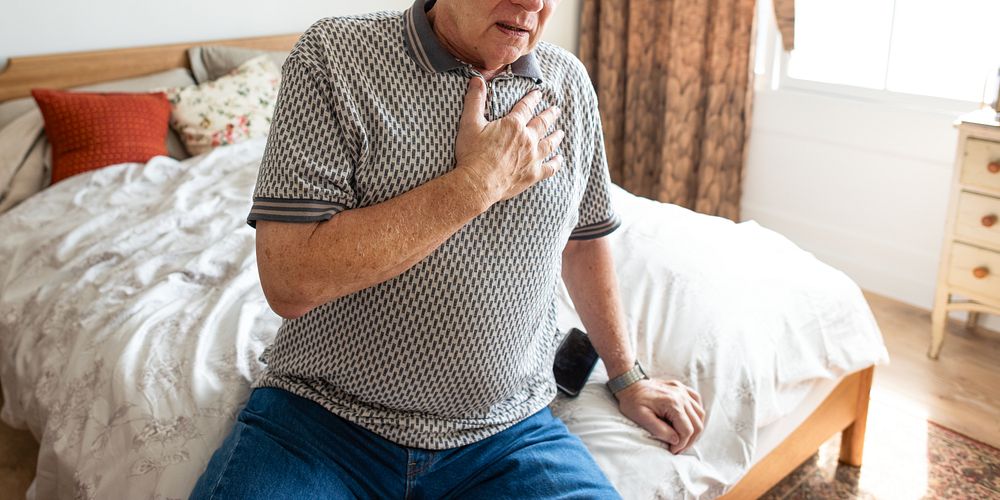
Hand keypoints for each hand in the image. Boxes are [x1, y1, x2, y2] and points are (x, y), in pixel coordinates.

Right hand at [454, 78, 564, 205]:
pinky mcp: (533, 174)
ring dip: (556, 136)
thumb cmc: (472, 153)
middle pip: (542, 123)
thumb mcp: (470, 123)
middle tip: (556, 109)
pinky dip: (556, 163)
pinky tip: (559, 159)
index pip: (526, 107)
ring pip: (549, 143)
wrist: (478, 183)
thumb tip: (476, 78)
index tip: (539, 93)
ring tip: (561, 132)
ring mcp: (532, 158)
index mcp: (513, 125)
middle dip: (550, 114)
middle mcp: (527, 139)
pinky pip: (549, 168)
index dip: (533, 98)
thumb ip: (475, 100)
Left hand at [615, 378, 705, 454]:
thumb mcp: (641, 418)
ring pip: (700, 414)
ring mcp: (683, 391)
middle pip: (697, 424)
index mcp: (672, 403)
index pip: (687, 430)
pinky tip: (688, 421)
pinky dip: (696, 414)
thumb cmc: (633, 401)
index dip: (682, 444)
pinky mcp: (682, 388)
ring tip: (683, 438)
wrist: (629, 383)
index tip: (672, 451)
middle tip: (678, 448)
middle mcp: (681, 396)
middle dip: (689, 440)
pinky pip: (697, 402)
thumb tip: (676, 441)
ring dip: (695, 429)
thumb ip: (660, 430)